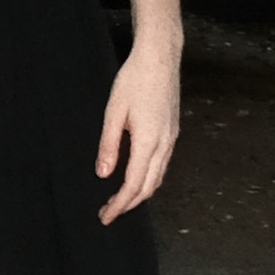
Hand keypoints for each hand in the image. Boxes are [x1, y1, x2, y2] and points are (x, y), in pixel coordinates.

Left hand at [94, 43, 180, 219]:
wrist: (160, 57)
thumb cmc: (134, 79)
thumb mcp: (114, 112)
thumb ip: (108, 146)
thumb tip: (103, 174)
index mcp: (148, 141)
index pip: (133, 185)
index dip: (119, 205)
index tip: (105, 216)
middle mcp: (164, 144)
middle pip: (148, 187)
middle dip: (128, 204)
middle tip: (108, 213)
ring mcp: (171, 138)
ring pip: (157, 177)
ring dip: (139, 193)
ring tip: (119, 199)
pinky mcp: (172, 131)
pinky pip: (162, 165)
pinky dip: (149, 179)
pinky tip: (136, 177)